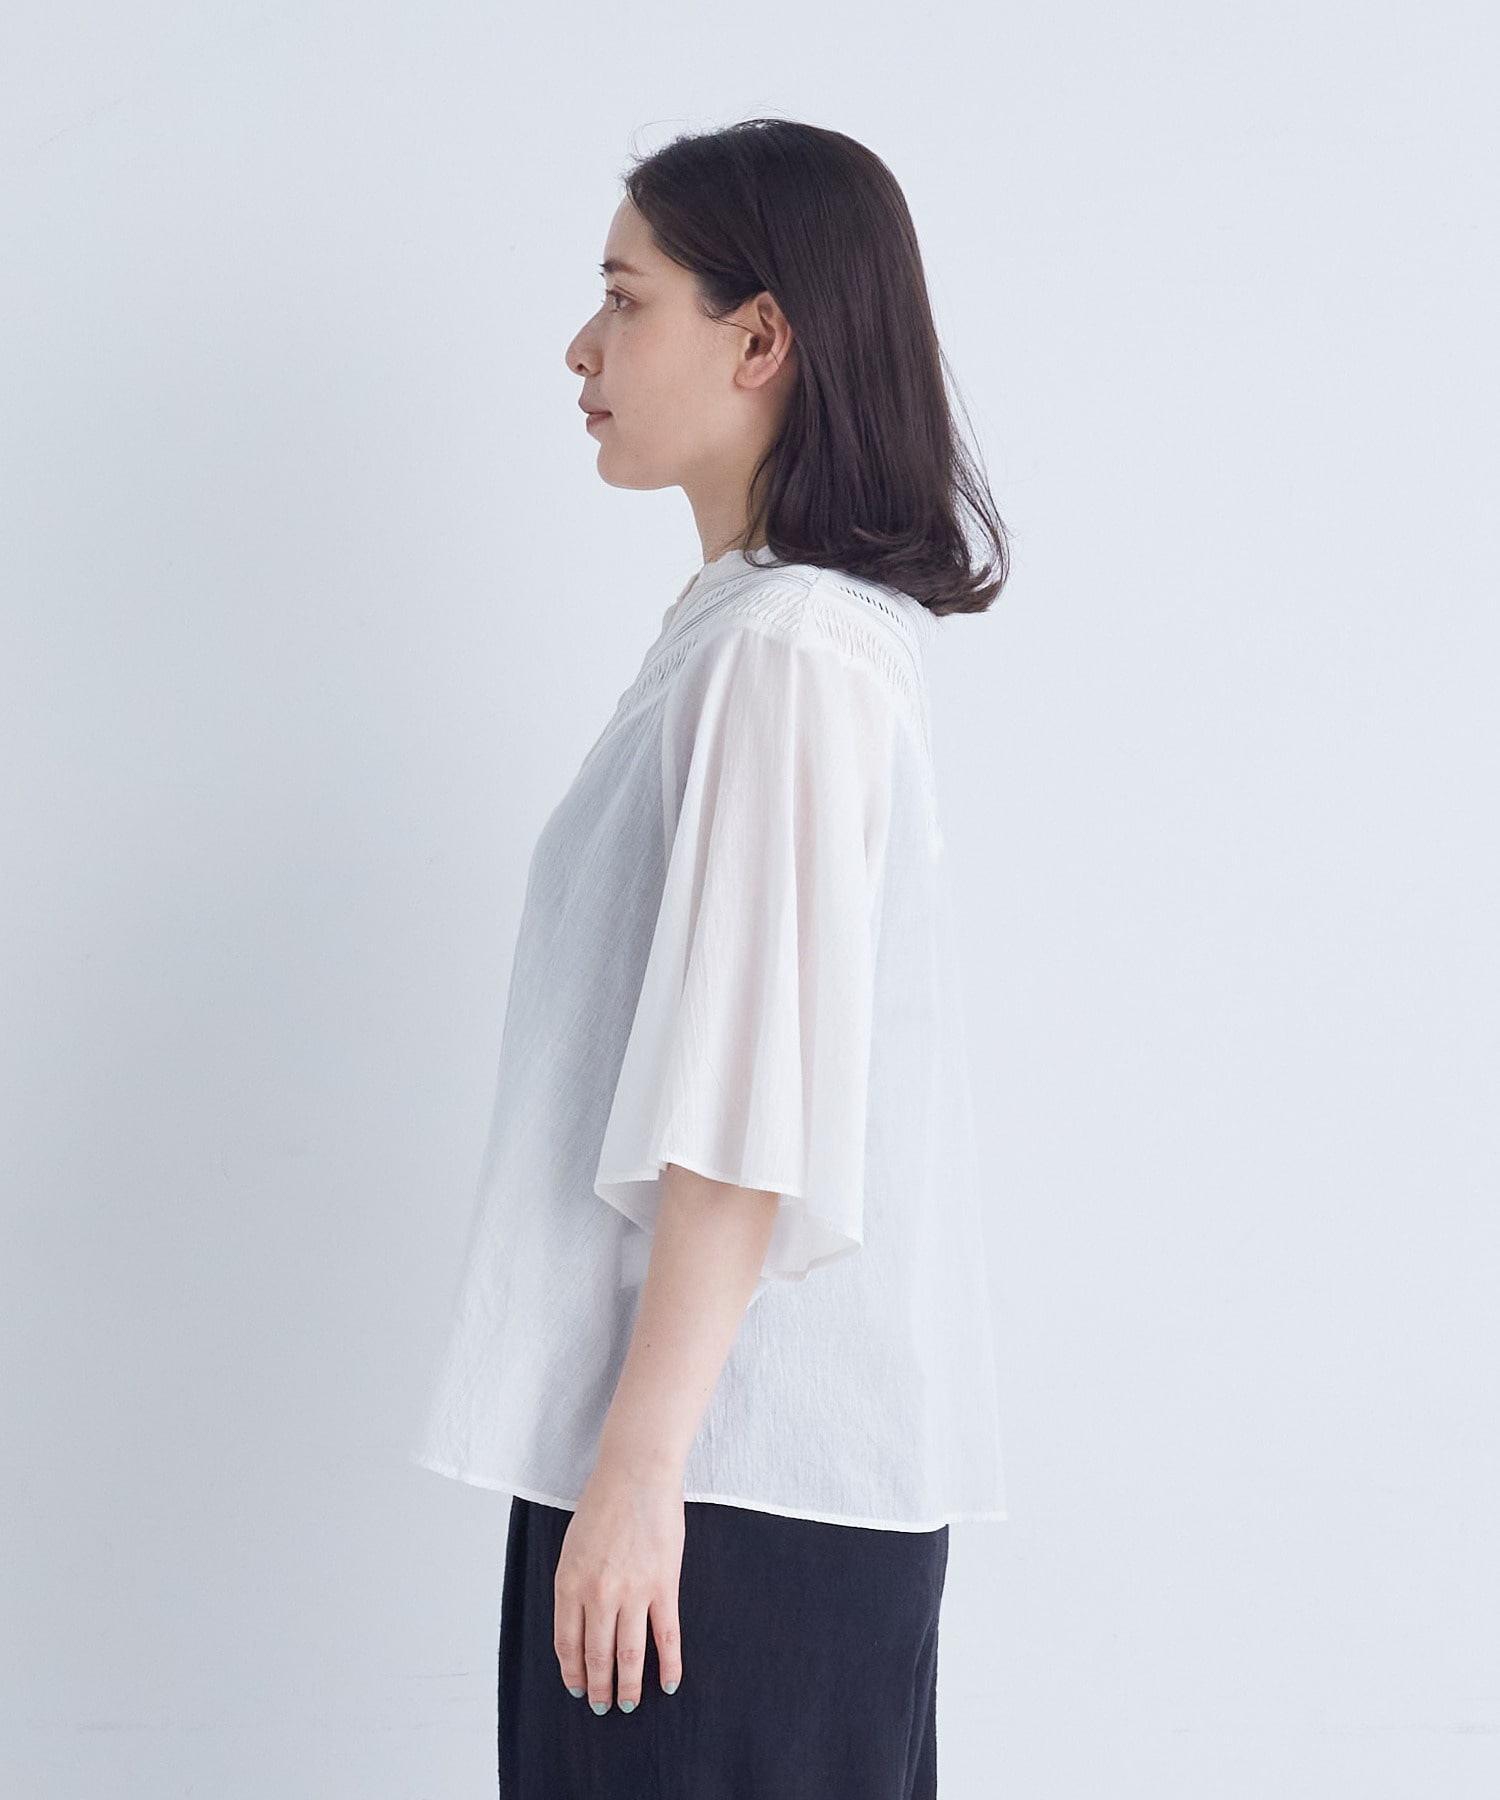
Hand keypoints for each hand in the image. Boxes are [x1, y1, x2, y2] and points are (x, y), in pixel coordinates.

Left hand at [553, 1455, 685, 1712]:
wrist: (636, 1472)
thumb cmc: (603, 1502)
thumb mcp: (573, 1545)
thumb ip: (575, 1585)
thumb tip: (583, 1624)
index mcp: (568, 1583)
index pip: (567, 1643)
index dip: (572, 1671)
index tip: (577, 1688)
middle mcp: (597, 1594)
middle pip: (597, 1654)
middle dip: (599, 1686)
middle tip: (603, 1706)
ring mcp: (632, 1592)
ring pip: (630, 1654)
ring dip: (628, 1685)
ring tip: (628, 1705)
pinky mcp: (663, 1585)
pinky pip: (666, 1635)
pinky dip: (669, 1663)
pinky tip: (669, 1682)